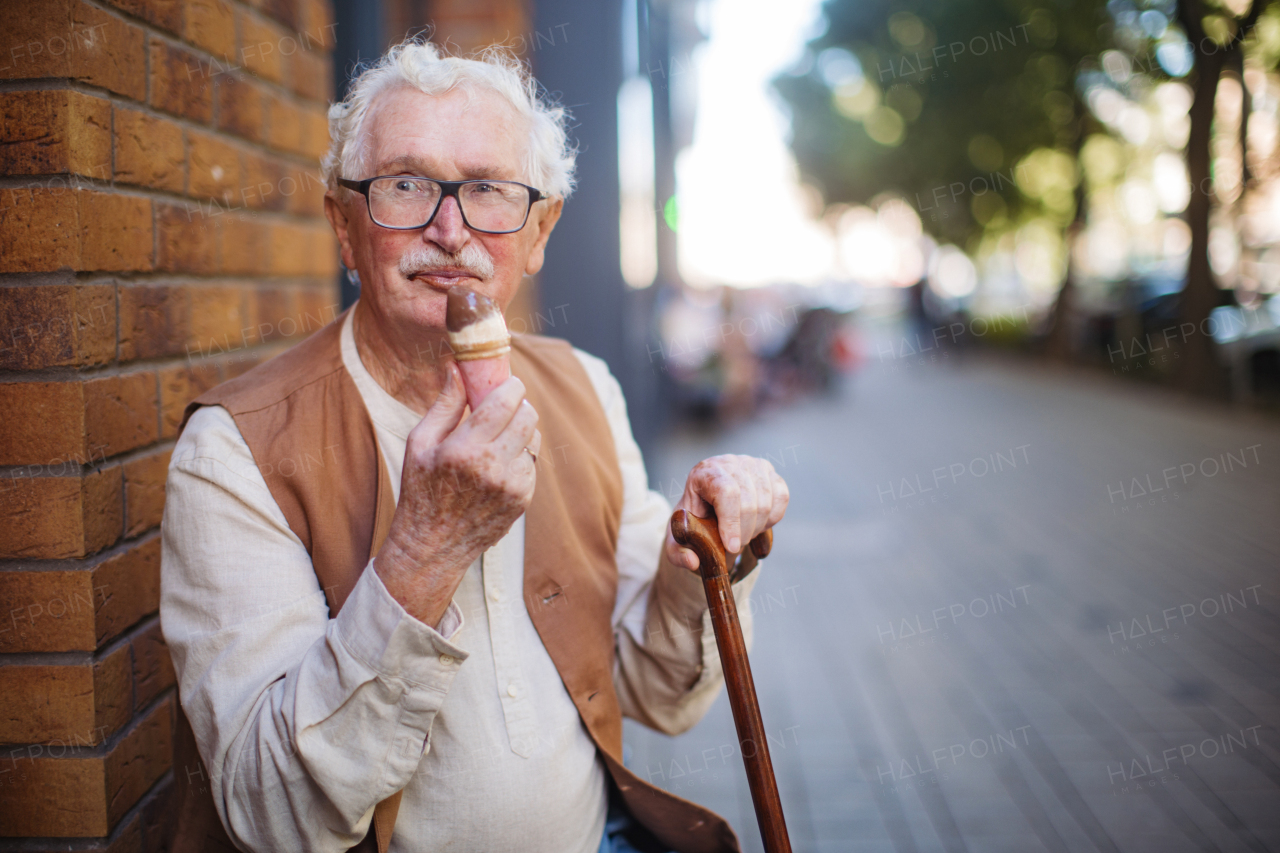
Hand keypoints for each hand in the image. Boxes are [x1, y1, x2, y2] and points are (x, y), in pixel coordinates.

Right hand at [376, 364, 539, 625]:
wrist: (432, 545)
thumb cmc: (420, 490)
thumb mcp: (420, 443)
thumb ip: (445, 403)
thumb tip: (457, 366)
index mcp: (465, 449)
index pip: (506, 401)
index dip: (511, 386)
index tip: (506, 382)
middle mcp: (493, 467)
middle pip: (528, 415)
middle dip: (519, 404)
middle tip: (503, 406)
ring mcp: (513, 485)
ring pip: (534, 438)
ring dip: (520, 431)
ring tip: (496, 438)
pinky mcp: (524, 499)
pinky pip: (533, 463)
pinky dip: (520, 456)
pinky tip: (497, 465)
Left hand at [664, 454, 788, 571]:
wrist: (707, 510)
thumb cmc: (693, 523)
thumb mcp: (678, 540)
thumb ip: (678, 554)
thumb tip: (693, 561)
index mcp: (702, 473)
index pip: (725, 491)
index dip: (731, 522)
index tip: (732, 547)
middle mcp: (728, 463)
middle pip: (748, 500)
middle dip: (744, 531)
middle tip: (735, 546)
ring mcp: (751, 464)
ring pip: (766, 500)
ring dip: (757, 526)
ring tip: (743, 534)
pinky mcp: (769, 472)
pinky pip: (781, 496)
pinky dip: (773, 517)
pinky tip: (758, 524)